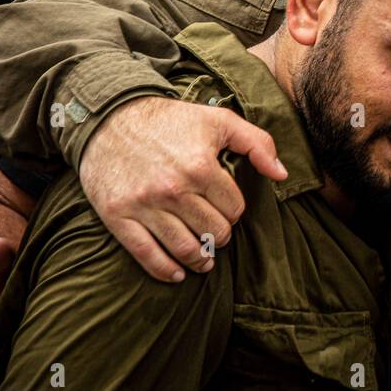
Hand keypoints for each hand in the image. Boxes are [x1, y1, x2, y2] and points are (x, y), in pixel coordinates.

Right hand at [77, 95, 286, 281]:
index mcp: (200, 166)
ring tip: (204, 259)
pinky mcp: (117, 215)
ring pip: (185, 248)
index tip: (226, 208)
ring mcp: (143, 204)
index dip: (234, 211)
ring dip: (200, 259)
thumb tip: (281, 174)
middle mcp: (173, 189)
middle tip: (216, 233)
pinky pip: (146, 254)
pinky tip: (177, 273)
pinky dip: (166, 270)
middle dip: (219, 235)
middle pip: (212, 232)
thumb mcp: (218, 120)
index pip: (234, 209)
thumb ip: (257, 143)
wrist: (109, 117)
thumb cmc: (170, 120)